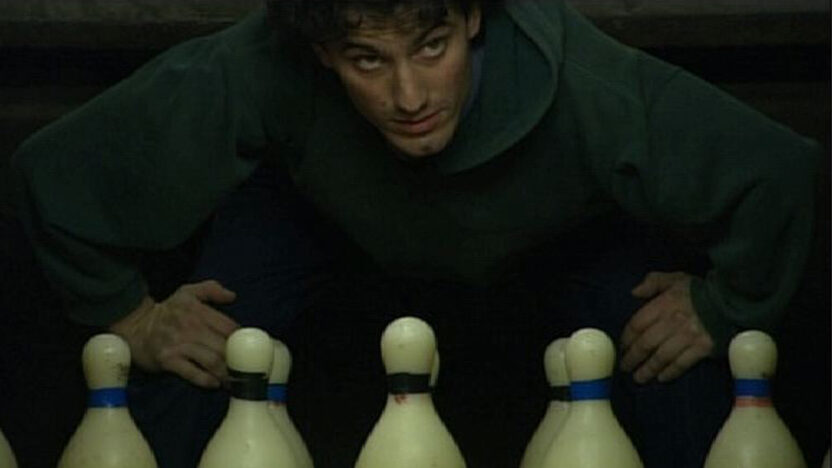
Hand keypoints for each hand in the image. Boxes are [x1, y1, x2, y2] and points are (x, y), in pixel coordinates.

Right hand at [109, 280, 239, 387]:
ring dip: (226, 373)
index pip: (229, 327)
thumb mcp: (187, 292)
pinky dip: (206, 380)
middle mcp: (191, 327)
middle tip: (247, 372)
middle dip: (237, 361)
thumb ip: (211, 289)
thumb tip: (233, 296)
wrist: (135, 326)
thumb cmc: (166, 310)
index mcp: (199, 311)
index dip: (242, 340)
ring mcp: (179, 345)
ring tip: (235, 382)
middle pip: (224, 347)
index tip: (250, 351)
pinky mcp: (168, 360)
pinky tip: (215, 384)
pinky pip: (191, 373)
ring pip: (211, 361)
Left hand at [620, 271, 713, 383]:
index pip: (638, 324)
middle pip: (646, 343)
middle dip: (633, 358)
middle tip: (624, 368)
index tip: (621, 347)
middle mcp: (673, 322)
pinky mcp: (703, 348)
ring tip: (639, 378)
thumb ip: (654, 282)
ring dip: (648, 369)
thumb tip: (634, 292)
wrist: (734, 300)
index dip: (627, 338)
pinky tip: (662, 378)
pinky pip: (682, 363)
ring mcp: (688, 336)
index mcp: (664, 304)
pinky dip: (671, 372)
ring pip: (662, 356)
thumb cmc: (700, 290)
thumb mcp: (676, 278)